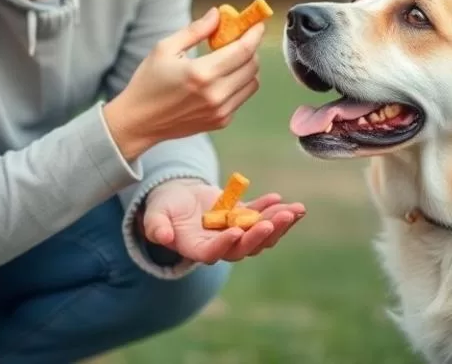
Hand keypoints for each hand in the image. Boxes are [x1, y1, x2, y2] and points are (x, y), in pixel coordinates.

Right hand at [103, 8, 263, 159]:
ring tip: (231, 58)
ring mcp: (220, 111)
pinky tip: (222, 77)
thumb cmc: (148, 82)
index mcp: (201, 73)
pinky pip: (242, 97)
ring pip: (252, 82)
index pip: (243, 50)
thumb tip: (218, 14)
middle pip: (252, 65)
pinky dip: (238, 83)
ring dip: (247, 66)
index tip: (258, 24)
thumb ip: (195, 30)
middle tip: (239, 39)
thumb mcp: (165, 48)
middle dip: (250, 48)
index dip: (254, 34)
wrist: (139, 122)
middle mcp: (215, 94)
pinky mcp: (221, 121)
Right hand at [141, 179, 304, 263]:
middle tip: (280, 219)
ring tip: (296, 210)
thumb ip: (156, 226)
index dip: (225, 244)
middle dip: (262, 234)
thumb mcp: (155, 214)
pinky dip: (272, 209)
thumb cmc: (162, 207)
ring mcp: (233, 233)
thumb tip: (162, 236)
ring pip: (259, 234)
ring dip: (278, 223)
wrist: (175, 198)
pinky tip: (280, 198)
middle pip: (244, 247)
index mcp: (196, 248)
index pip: (213, 253)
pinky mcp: (241, 218)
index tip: (238, 231)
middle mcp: (218, 245)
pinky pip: (260, 216)